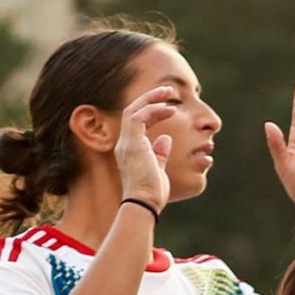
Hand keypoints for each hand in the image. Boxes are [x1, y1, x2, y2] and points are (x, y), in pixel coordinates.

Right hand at [116, 85, 176, 211]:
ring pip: (133, 110)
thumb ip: (160, 153)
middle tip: (168, 91)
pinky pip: (138, 117)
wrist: (145, 203)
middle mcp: (124, 143)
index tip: (169, 107)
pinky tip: (168, 109)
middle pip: (133, 112)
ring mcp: (126, 142)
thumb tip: (166, 139)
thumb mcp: (158, 169)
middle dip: (150, 99)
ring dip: (151, 99)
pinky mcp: (132, 143)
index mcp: (130, 149)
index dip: (152, 111)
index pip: (137, 123)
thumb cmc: (152, 193)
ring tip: (169, 93)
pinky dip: (152, 109)